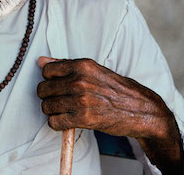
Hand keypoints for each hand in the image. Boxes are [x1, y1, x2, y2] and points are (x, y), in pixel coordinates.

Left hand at [36, 56, 183, 172]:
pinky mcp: (83, 119)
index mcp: (82, 65)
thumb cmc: (118, 90)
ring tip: (65, 110)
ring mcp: (81, 100)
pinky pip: (55, 122)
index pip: (47, 70)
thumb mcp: (95, 70)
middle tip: (60, 100)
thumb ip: (66, 65)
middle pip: (43, 89)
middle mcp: (80, 81)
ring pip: (46, 106)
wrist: (141, 110)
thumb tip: (41, 61)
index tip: (57, 85)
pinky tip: (67, 121)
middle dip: (48, 96)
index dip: (49, 79)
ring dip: (52, 111)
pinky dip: (57, 123)